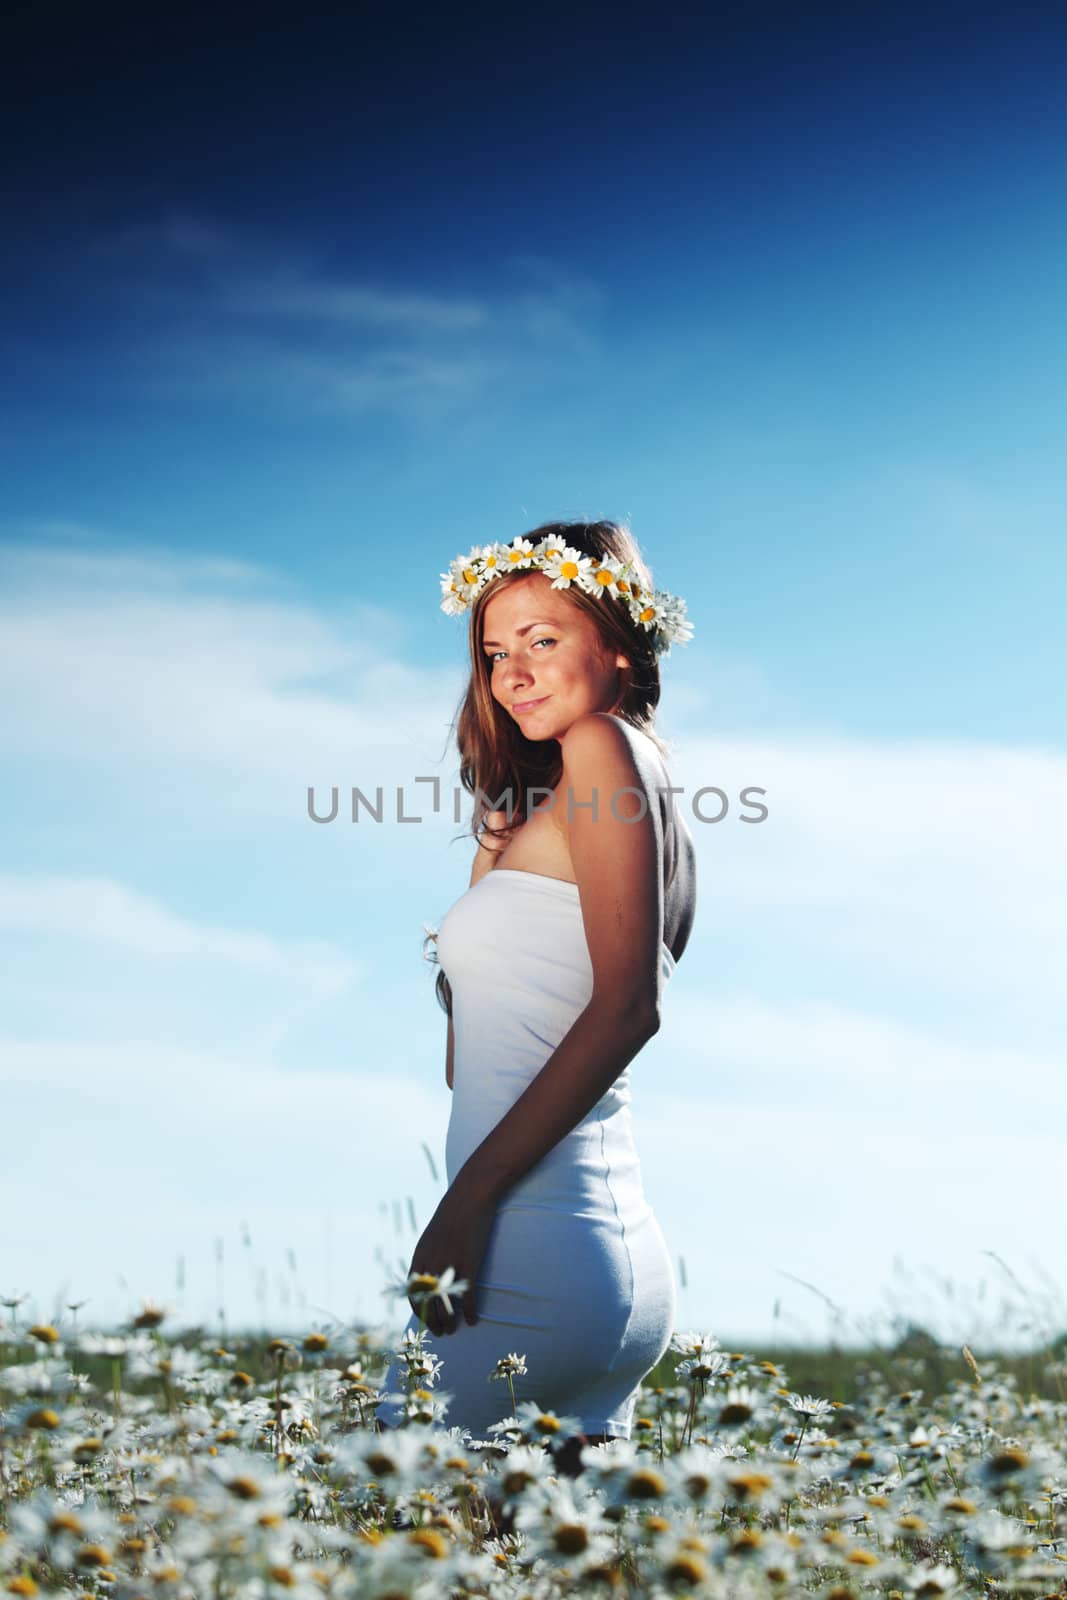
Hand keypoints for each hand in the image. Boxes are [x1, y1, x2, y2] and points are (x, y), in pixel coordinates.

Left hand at [408, 1178, 496, 1335]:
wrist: (469, 1196)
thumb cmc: (452, 1214)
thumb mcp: (432, 1235)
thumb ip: (427, 1255)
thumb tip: (427, 1274)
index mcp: (420, 1256)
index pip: (413, 1293)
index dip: (419, 1311)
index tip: (425, 1321)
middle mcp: (431, 1263)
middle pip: (427, 1303)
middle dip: (432, 1321)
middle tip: (440, 1332)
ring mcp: (450, 1264)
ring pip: (445, 1304)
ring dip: (448, 1321)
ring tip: (452, 1329)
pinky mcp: (469, 1263)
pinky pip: (467, 1296)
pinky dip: (469, 1311)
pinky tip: (473, 1320)